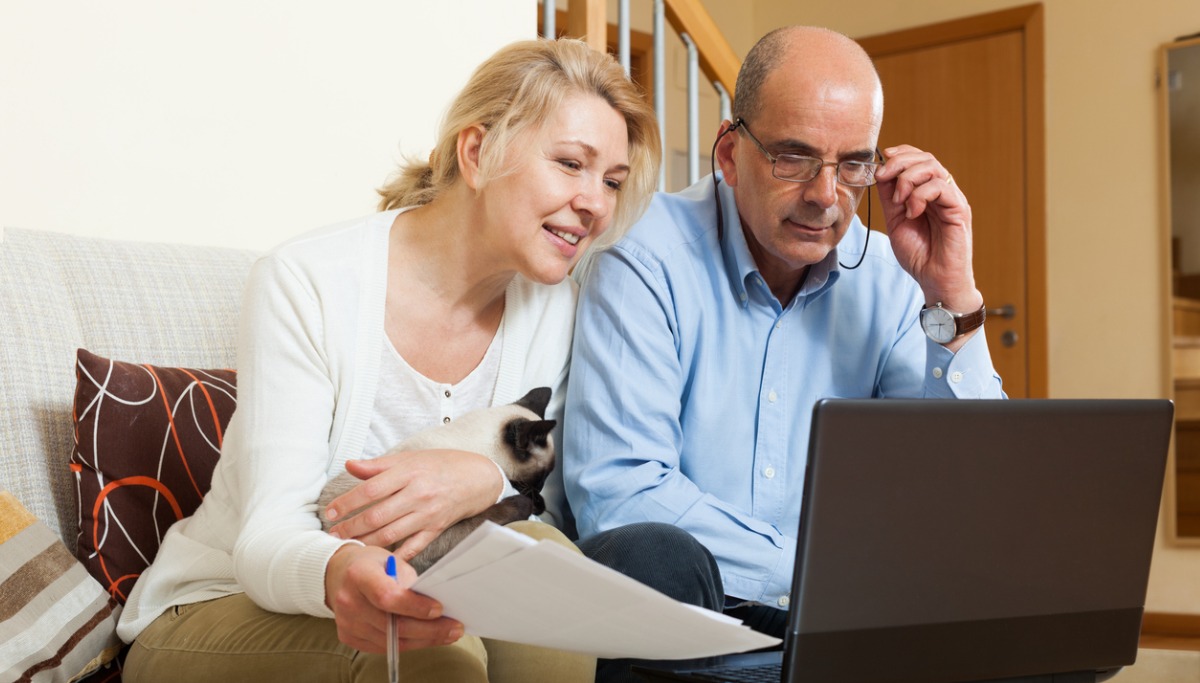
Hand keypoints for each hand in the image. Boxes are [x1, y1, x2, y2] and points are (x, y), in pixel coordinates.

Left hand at [324, 449, 501, 560]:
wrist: (477, 478)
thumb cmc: (440, 465)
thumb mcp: (409, 458)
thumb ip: (378, 465)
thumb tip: (349, 465)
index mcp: (409, 473)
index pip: (371, 490)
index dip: (347, 502)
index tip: (330, 511)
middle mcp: (418, 494)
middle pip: (377, 515)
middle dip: (351, 527)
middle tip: (332, 534)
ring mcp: (428, 514)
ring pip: (391, 534)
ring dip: (366, 542)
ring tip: (348, 545)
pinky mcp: (436, 530)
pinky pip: (413, 548)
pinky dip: (395, 557)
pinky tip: (378, 561)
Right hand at [324, 544, 462, 652]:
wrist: (337, 573)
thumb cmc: (371, 564)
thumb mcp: (391, 560)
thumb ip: (409, 581)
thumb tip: (437, 605)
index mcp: (358, 575)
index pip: (387, 596)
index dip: (415, 606)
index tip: (439, 609)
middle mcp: (348, 601)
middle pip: (392, 625)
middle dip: (429, 629)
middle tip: (455, 628)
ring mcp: (346, 622)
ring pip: (391, 641)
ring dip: (423, 640)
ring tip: (447, 634)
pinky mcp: (348, 636)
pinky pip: (383, 647)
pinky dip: (408, 644)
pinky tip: (426, 638)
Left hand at [874, 145, 981, 314]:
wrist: (935, 280)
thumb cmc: (919, 254)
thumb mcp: (895, 221)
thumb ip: (890, 198)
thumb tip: (881, 173)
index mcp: (929, 192)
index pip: (919, 159)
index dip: (900, 154)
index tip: (881, 162)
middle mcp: (943, 192)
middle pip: (925, 158)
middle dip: (899, 163)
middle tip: (883, 177)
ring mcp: (953, 199)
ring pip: (933, 168)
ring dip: (908, 179)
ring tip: (899, 201)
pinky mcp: (959, 210)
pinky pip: (941, 187)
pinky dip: (920, 196)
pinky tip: (912, 212)